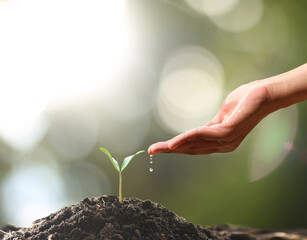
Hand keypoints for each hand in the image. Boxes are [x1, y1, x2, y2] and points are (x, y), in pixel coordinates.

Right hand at [148, 80, 272, 154]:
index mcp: (220, 141)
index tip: (159, 148)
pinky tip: (175, 141)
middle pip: (191, 149)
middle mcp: (223, 145)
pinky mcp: (230, 131)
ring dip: (175, 147)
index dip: (176, 148)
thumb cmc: (245, 101)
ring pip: (195, 145)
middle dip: (170, 151)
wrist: (265, 93)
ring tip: (159, 149)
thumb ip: (210, 126)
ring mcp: (227, 140)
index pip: (194, 147)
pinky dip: (188, 138)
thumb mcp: (222, 115)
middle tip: (151, 151)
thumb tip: (198, 132)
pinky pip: (204, 135)